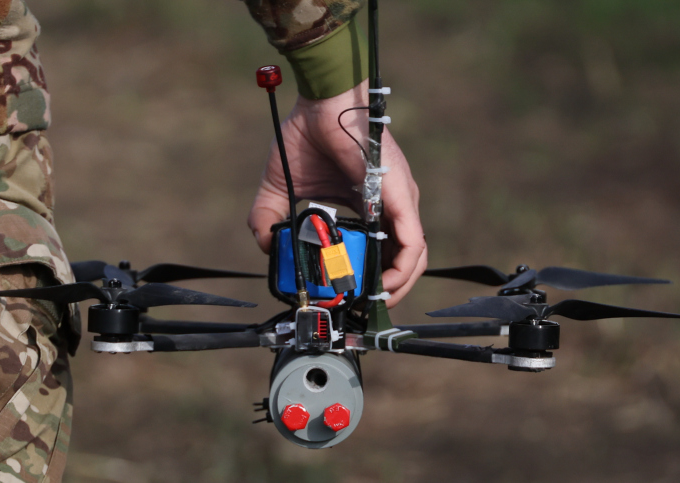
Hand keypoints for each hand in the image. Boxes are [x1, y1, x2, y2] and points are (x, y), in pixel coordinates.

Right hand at [248, 80, 426, 306]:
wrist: (321, 102)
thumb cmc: (308, 133)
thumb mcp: (281, 187)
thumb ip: (270, 216)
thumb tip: (264, 244)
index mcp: (368, 204)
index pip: (381, 250)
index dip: (370, 278)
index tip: (351, 297)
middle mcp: (389, 205)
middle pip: (402, 260)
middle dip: (385, 290)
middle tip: (363, 308)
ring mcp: (398, 201)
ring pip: (414, 257)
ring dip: (398, 287)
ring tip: (375, 305)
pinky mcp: (400, 197)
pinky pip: (413, 243)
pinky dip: (403, 270)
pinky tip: (385, 286)